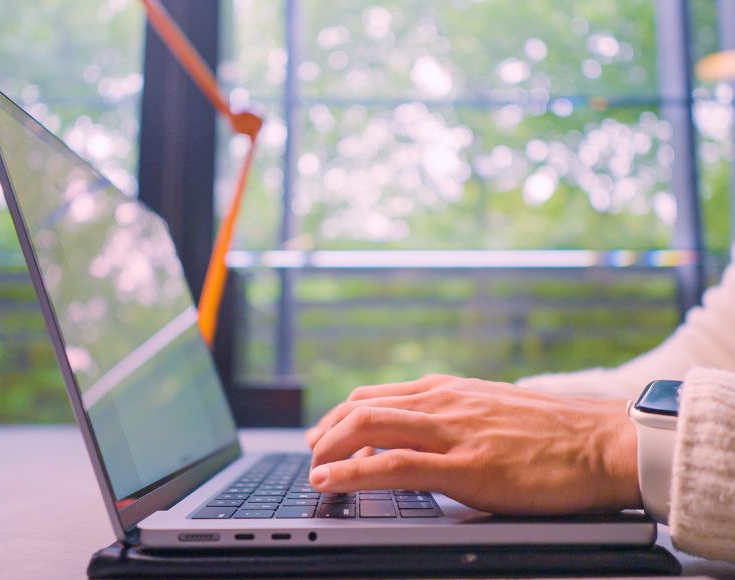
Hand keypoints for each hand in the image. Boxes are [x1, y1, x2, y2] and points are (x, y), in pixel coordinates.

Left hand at [306, 374, 639, 514]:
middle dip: (326, 432)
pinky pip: (395, 466)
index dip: (341, 416)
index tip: (324, 435)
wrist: (604, 443)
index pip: (377, 396)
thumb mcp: (494, 410)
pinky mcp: (466, 466)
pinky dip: (353, 473)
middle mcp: (443, 402)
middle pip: (362, 408)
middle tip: (312, 454)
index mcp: (449, 390)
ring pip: (369, 428)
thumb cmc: (555, 433)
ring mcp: (453, 432)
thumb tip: (426, 438)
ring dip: (330, 450)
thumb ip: (456, 419)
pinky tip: (331, 482)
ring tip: (313, 469)